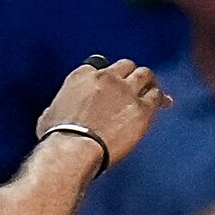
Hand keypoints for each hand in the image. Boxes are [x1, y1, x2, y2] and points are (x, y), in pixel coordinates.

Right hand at [36, 58, 170, 167]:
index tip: (111, 83)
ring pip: (145, 75)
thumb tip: (56, 112)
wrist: (75, 149)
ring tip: (153, 88)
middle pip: (126, 65)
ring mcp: (126, 90)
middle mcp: (106, 77)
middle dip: (130, 74)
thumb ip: (59, 106)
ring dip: (149, 82)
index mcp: (83, 75)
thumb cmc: (59, 137)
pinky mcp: (141, 107)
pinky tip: (165, 103)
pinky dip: (160, 99)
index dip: (108, 75)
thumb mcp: (49, 114)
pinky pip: (156, 97)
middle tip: (136, 83)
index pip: (101, 66)